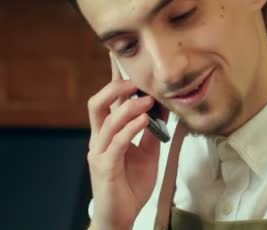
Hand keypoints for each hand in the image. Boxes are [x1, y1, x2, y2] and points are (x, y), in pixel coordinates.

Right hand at [87, 54, 164, 229]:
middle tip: (136, 80)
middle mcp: (100, 139)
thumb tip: (163, 108)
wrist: (121, 215)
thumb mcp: (148, 151)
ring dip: (128, 107)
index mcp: (109, 133)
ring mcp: (99, 153)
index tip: (119, 57)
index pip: (108, 100)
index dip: (112, 78)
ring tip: (147, 100)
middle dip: (115, 88)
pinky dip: (129, 129)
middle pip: (97, 104)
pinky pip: (115, 144)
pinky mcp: (104, 168)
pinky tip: (144, 121)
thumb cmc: (131, 183)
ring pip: (106, 121)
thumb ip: (152, 130)